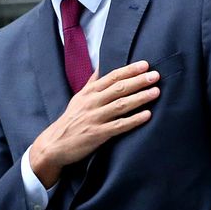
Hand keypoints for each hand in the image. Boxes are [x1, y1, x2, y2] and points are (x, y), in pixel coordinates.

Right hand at [29, 61, 159, 187]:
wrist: (55, 144)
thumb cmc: (70, 120)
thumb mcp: (78, 98)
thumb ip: (92, 83)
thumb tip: (101, 67)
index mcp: (89, 93)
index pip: (111, 77)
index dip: (129, 70)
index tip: (145, 65)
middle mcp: (92, 103)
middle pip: (118, 89)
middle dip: (138, 81)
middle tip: (155, 75)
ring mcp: (95, 118)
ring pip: (120, 105)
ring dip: (139, 98)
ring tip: (155, 92)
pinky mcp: (98, 134)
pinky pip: (119, 126)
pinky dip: (133, 120)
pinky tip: (147, 115)